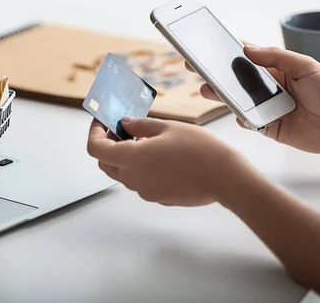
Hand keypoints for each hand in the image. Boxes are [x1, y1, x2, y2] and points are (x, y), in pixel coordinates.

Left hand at [86, 117, 254, 205]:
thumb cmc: (199, 150)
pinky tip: (159, 156)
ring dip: (124, 157)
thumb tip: (124, 123)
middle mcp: (133, 178)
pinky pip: (140, 182)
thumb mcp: (167, 127)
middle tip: (122, 129)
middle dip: (107, 145)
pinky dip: (140, 168)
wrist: (225, 178)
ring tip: (144, 139)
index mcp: (131, 158)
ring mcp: (144, 191)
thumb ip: (139, 125)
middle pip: (105, 163)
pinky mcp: (157, 198)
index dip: (94, 133)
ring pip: (122, 173)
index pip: (96, 149)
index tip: (101, 122)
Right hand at [188, 44, 319, 160]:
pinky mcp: (265, 126)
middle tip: (196, 66)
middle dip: (215, 73)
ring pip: (236, 100)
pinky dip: (240, 118)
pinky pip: (246, 121)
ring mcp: (264, 107)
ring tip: (206, 89)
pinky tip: (240, 114)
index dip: (227, 51)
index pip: (247, 58)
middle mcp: (267, 88)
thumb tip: (248, 49)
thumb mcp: (306, 66)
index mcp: (276, 70)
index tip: (210, 45)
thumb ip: (277, 57)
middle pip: (235, 79)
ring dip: (220, 95)